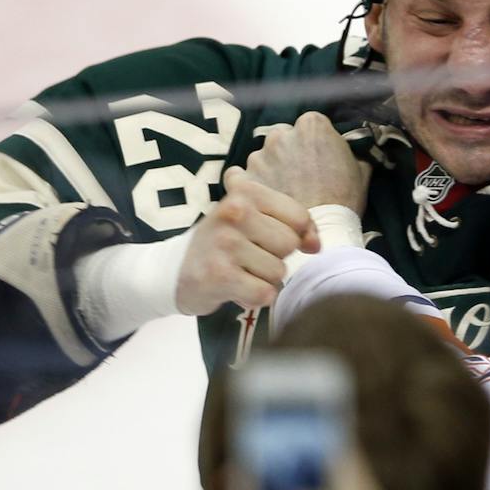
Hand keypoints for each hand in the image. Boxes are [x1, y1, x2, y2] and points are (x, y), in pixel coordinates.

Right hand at [174, 170, 314, 314]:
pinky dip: (254, 297)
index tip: (281, 242)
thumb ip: (291, 223)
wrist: (173, 270)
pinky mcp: (220, 275)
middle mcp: (234, 212)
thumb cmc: (223, 242)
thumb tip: (315, 244)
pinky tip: (236, 288)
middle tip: (250, 257)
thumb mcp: (252, 219)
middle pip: (290, 245)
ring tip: (241, 272)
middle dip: (276, 257)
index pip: (299, 217)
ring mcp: (226, 243)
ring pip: (279, 271)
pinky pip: (265, 293)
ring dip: (264, 279)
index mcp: (245, 192)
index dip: (300, 235)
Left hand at [246, 111, 372, 214]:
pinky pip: (243, 175)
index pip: (311, 125)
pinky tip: (266, 195)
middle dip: (291, 152)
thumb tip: (350, 151)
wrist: (323, 231)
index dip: (316, 142)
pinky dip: (253, 182)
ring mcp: (260, 155)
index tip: (320, 158)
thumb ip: (350, 152)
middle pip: (284, 136)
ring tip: (287, 191)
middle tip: (302, 175)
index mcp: (311, 126)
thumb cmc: (344, 199)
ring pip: (264, 156)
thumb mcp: (360, 170)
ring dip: (273, 168)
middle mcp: (281, 134)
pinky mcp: (246, 178)